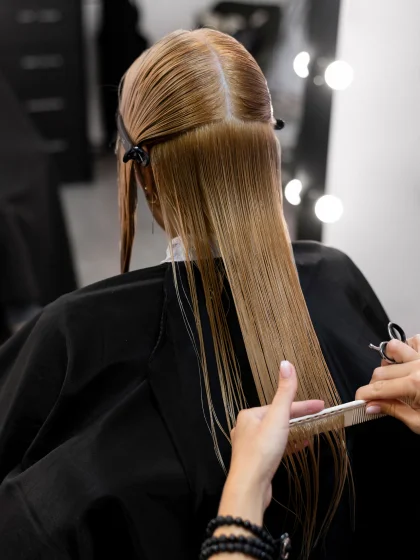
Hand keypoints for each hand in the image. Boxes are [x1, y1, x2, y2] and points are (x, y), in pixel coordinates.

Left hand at [218, 361, 323, 525]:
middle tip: (319, 417)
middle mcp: (246, 428)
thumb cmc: (262, 451)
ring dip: (295, 431)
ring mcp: (250, 445)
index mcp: (249, 415)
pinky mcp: (256, 461)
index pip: (281, 405)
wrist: (250, 487)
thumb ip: (285, 392)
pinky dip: (288, 444)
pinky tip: (300, 447)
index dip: (303, 405)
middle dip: (299, 417)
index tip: (322, 406)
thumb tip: (286, 364)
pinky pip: (275, 447)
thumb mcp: (278, 418)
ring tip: (312, 432)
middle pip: (278, 417)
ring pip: (277, 432)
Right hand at [356, 336, 419, 433]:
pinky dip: (408, 349)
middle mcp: (419, 366)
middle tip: (381, 399)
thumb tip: (371, 406)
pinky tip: (410, 364)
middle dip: (375, 385)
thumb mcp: (419, 423)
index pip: (377, 388)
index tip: (359, 402)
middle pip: (380, 370)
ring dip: (390, 362)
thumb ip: (393, 410)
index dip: (363, 395)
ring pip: (393, 348)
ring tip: (396, 377)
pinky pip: (414, 340)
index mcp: (415, 385)